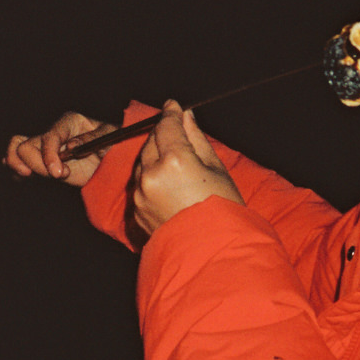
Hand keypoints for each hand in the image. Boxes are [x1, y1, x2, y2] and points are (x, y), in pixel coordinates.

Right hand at [4, 111, 113, 186]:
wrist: (113, 158)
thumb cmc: (113, 142)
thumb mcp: (111, 137)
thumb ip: (93, 139)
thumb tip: (70, 147)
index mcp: (69, 122)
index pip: (49, 137)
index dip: (49, 155)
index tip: (58, 174)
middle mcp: (53, 133)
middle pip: (26, 146)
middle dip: (40, 165)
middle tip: (62, 175)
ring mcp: (44, 147)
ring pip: (17, 150)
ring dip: (24, 167)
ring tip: (44, 176)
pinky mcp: (41, 161)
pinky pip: (17, 160)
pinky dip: (15, 170)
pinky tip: (24, 177)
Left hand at [131, 100, 242, 236]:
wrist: (211, 252)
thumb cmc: (222, 211)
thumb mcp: (216, 169)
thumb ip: (196, 140)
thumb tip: (186, 118)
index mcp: (175, 160)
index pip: (167, 126)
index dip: (170, 113)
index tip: (173, 106)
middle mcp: (152, 174)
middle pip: (151, 142)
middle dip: (162, 135)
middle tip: (175, 132)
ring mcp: (141, 194)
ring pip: (143, 163)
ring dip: (154, 157)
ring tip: (174, 162)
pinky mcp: (137, 210)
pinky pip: (141, 185)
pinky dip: (151, 178)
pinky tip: (169, 185)